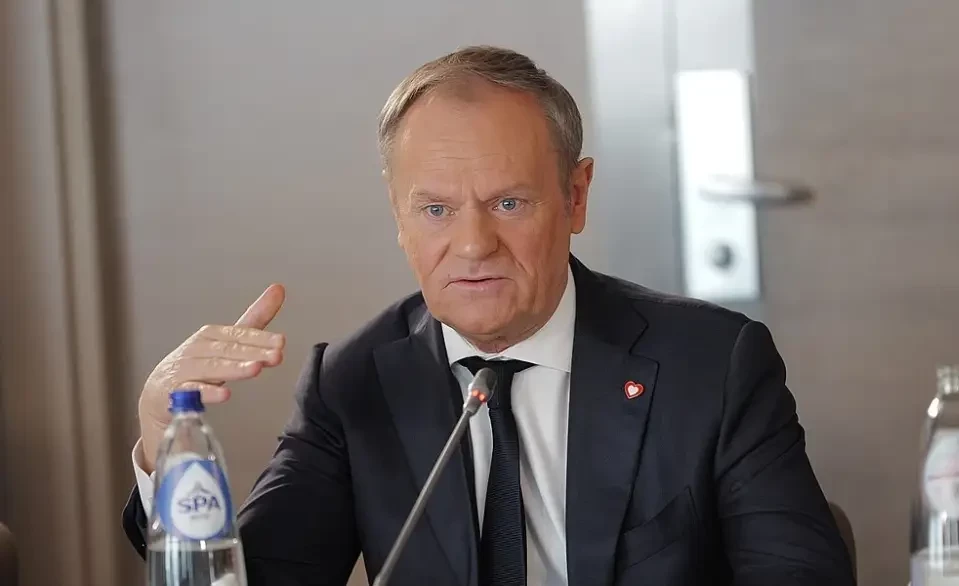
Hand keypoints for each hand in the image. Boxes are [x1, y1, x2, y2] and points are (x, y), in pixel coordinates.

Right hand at [137, 284, 286, 473]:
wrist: (160, 395)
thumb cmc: (199, 365)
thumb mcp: (228, 342)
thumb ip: (255, 320)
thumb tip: (279, 288)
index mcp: (211, 335)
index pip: (239, 335)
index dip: (261, 338)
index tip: (281, 343)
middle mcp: (198, 348)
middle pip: (228, 350)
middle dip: (254, 352)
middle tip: (277, 355)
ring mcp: (185, 369)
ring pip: (212, 368)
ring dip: (234, 368)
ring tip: (256, 368)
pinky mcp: (174, 392)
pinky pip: (191, 392)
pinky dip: (207, 392)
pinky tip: (225, 394)